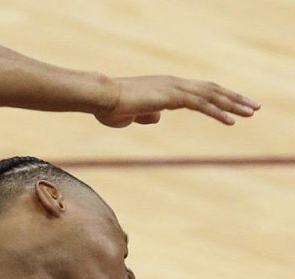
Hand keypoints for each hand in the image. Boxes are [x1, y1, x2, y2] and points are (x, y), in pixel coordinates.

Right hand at [95, 75, 258, 127]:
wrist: (100, 97)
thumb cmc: (109, 107)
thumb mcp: (130, 114)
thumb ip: (146, 114)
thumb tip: (156, 117)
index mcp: (166, 87)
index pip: (199, 91)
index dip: (218, 98)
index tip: (233, 106)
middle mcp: (175, 83)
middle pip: (212, 89)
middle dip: (234, 98)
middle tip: (253, 106)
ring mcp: (175, 88)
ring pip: (212, 95)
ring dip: (233, 104)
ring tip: (251, 112)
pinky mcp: (172, 97)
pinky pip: (202, 105)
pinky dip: (219, 112)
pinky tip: (232, 120)